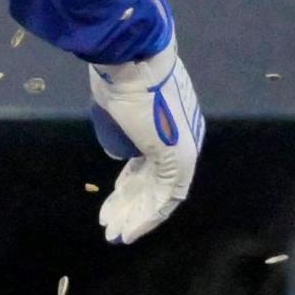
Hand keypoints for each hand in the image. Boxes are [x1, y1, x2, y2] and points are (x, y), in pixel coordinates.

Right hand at [86, 32, 203, 243]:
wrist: (134, 58)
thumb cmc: (120, 73)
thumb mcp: (115, 104)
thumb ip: (118, 126)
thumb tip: (115, 150)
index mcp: (170, 124)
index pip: (152, 162)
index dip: (131, 181)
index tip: (114, 195)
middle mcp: (183, 139)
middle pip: (155, 181)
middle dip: (130, 205)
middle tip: (110, 223)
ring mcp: (184, 151)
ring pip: (159, 196)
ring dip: (135, 218)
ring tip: (113, 235)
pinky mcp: (180, 161)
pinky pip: (164, 199)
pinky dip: (145, 218)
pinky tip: (127, 231)